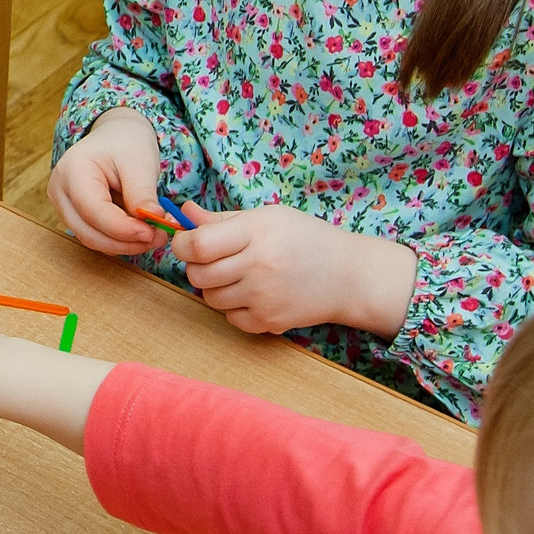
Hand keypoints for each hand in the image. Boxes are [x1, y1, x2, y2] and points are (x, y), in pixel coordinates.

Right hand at [46, 107, 165, 254]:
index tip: (153, 233)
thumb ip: (142, 194)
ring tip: (153, 233)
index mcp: (72, 170)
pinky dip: (119, 239)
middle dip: (125, 242)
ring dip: (124, 243)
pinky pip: (95, 235)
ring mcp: (62, 205)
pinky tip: (139, 229)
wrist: (116, 135)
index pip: (94, 210)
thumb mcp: (140, 162)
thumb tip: (153, 225)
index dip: (123, 229)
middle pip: (88, 232)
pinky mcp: (73, 215)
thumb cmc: (126, 142)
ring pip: (91, 238)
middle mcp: (59, 190)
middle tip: (158, 238)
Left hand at [171, 203, 417, 336]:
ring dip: (216, 287)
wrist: (350, 276)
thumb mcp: (267, 217)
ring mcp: (265, 297)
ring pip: (210, 298)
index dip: (183, 244)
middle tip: (216, 260)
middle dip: (198, 266)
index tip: (189, 243)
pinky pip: (230, 318)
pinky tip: (253, 294)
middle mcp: (259, 266)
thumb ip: (222, 219)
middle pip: (198, 274)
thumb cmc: (306, 239)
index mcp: (257, 232)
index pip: (197, 245)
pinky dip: (234, 308)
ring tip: (238, 275)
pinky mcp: (270, 321)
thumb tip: (184, 212)